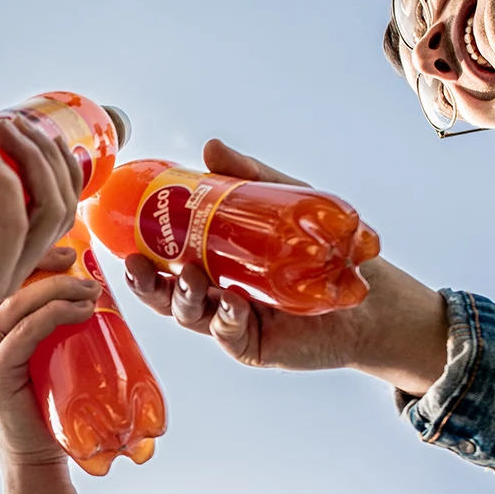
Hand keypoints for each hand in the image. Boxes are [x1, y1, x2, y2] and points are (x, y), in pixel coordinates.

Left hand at [0, 117, 84, 369]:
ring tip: (6, 130)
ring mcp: (8, 275)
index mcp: (9, 248)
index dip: (55, 161)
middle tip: (15, 121)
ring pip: (50, 212)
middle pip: (63, 203)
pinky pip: (15, 227)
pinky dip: (7, 187)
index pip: (58, 203)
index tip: (25, 124)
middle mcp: (17, 262)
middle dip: (48, 153)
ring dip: (35, 162)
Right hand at [0, 275, 101, 468]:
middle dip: (47, 265)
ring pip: (15, 303)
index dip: (34, 257)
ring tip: (90, 289)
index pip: (4, 279)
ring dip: (57, 289)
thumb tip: (92, 293)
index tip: (70, 250)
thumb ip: (51, 329)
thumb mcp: (45, 357)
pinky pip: (22, 331)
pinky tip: (78, 310)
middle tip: (83, 264)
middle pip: (6, 283)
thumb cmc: (45, 409)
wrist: (32, 459)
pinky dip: (53, 315)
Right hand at [123, 139, 449, 394]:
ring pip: (192, 316)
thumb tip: (210, 148)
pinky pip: (230, 335)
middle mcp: (216, 297)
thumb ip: (247, 179)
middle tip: (140, 266)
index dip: (143, 262)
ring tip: (190, 276)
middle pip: (168, 296)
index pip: (167, 267)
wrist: (366, 292)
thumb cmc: (322, 250)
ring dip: (183, 298)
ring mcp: (233, 323)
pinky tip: (231, 304)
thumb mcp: (282, 205)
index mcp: (213, 268)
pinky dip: (226, 320)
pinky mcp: (255, 345)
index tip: (127, 247)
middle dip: (148, 285)